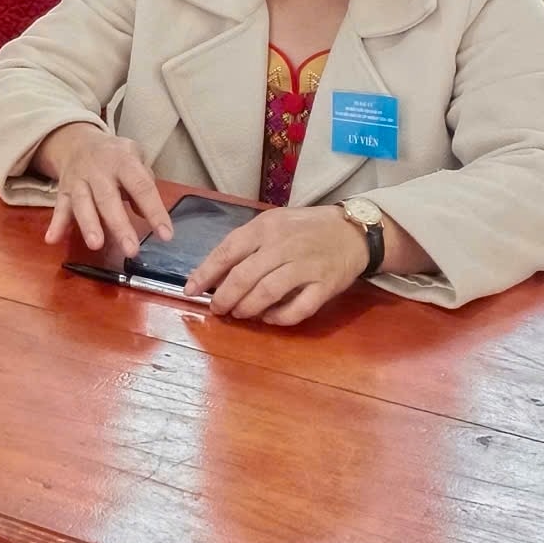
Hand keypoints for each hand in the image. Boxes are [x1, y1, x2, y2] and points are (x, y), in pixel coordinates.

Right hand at [38, 126, 174, 260]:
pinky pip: (59, 208)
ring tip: (96, 244)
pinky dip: (55, 224)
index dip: (154, 211)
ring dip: (88, 224)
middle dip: (119, 225)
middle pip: (108, 199)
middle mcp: (98, 170)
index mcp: (123, 161)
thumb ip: (144, 183)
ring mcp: (78, 180)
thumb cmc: (115, 156)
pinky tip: (52, 239)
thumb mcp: (136, 158)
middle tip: (131, 250)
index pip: (141, 187)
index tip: (166, 234)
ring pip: (82, 204)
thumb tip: (145, 214)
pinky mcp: (63, 190)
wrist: (78, 141)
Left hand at [185, 206, 369, 325]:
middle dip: (224, 297)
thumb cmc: (304, 228)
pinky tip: (269, 318)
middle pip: (244, 276)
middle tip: (217, 309)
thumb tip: (214, 273)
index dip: (205, 274)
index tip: (191, 290)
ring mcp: (306, 266)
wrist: (352, 231)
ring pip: (268, 292)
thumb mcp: (272, 224)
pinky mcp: (326, 286)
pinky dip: (280, 318)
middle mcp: (283, 246)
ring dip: (247, 308)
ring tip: (239, 314)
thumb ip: (246, 244)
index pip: (227, 251)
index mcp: (265, 228)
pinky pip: (299, 308)